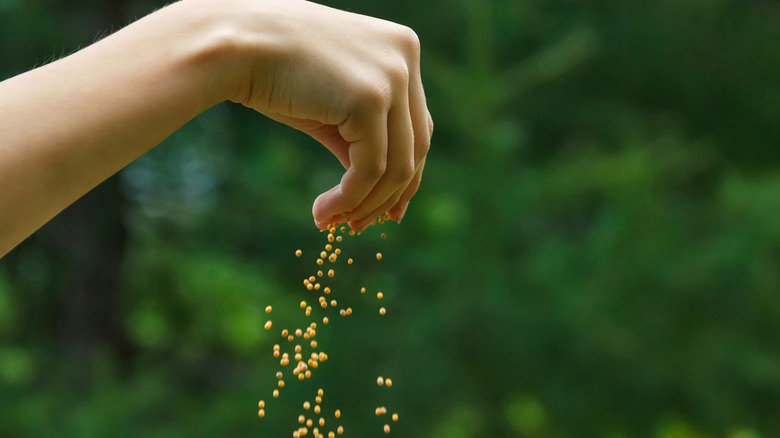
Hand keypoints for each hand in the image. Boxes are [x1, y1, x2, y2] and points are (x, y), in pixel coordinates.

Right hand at [226, 0, 432, 231]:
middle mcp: (406, 58)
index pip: (418, 126)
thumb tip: (381, 189)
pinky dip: (351, 198)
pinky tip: (324, 210)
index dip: (407, 176)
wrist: (234, 45)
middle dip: (389, 196)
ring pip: (398, 166)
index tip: (388, 210)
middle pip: (416, 148)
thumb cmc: (274, 71)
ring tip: (333, 222)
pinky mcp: (370, 99)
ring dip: (366, 204)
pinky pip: (371, 169)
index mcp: (402, 47)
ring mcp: (393, 77)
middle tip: (358, 225)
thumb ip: (363, 135)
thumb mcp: (333, 101)